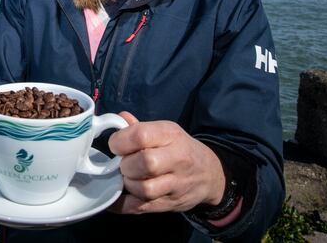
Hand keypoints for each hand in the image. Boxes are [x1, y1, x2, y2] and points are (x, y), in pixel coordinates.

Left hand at [107, 112, 224, 213]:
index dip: (120, 141)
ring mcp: (176, 185)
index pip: (141, 135)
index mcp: (171, 135)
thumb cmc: (180, 149)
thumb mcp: (165, 132)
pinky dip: (123, 204)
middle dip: (126, 164)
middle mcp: (177, 159)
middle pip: (145, 163)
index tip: (116, 146)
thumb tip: (118, 119)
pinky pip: (141, 208)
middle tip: (124, 164)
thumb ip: (139, 128)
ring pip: (145, 189)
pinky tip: (118, 196)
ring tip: (128, 178)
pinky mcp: (170, 205)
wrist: (209, 174)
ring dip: (128, 185)